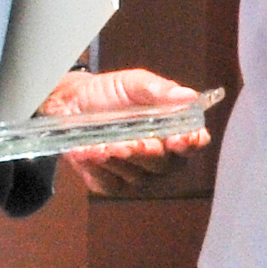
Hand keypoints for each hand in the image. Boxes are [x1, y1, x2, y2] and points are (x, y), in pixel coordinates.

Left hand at [40, 65, 214, 198]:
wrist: (72, 103)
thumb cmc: (111, 92)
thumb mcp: (133, 83)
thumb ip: (159, 90)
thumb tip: (188, 96)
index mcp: (175, 132)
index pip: (194, 143)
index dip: (190, 143)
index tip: (178, 139)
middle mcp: (162, 158)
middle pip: (164, 165)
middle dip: (147, 154)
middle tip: (130, 143)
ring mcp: (137, 175)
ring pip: (137, 177)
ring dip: (118, 161)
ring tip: (99, 145)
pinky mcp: (111, 184)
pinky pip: (109, 184)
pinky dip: (96, 170)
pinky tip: (85, 153)